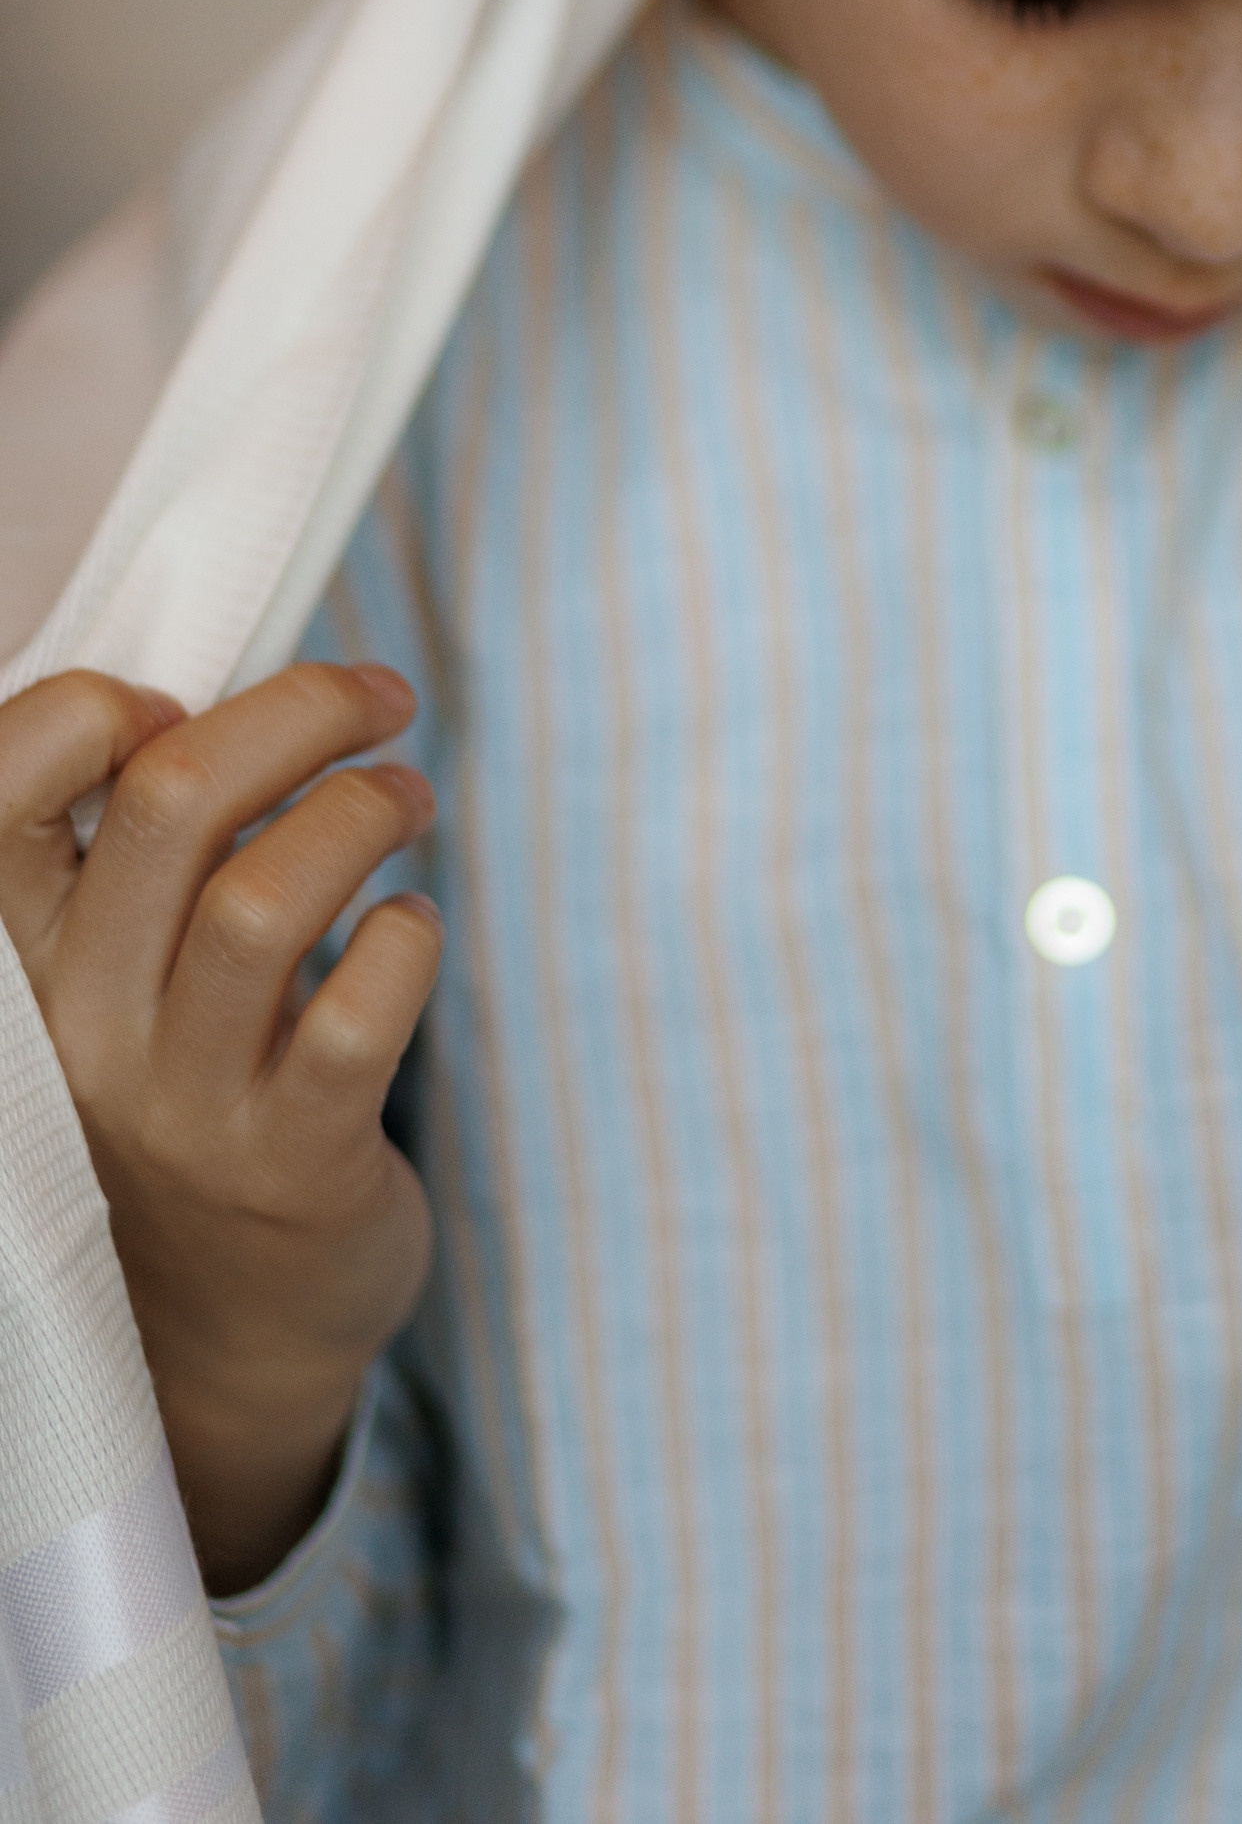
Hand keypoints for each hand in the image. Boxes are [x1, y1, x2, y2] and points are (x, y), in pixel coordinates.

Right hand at [0, 662, 440, 1591]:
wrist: (231, 1334)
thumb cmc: (188, 1103)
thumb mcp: (112, 987)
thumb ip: (128, 859)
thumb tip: (194, 696)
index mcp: (25, 966)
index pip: (0, 796)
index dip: (88, 710)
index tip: (181, 702)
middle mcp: (86, 1031)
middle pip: (172, 802)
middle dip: (295, 709)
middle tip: (375, 699)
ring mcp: (188, 1104)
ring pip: (265, 896)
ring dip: (363, 808)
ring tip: (406, 796)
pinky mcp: (297, 1161)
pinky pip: (358, 1014)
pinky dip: (406, 935)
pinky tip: (411, 925)